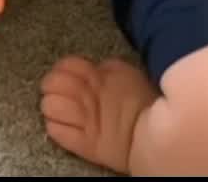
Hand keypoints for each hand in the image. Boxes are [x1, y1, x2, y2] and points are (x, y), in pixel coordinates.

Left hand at [40, 56, 158, 173]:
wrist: (158, 134)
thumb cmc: (146, 102)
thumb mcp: (129, 74)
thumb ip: (107, 69)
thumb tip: (96, 69)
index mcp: (98, 75)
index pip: (67, 64)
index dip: (61, 69)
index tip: (64, 75)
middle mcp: (88, 94)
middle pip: (51, 82)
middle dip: (50, 87)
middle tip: (56, 93)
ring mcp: (85, 119)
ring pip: (49, 106)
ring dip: (50, 107)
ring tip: (56, 111)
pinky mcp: (84, 143)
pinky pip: (55, 132)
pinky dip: (55, 128)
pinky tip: (60, 127)